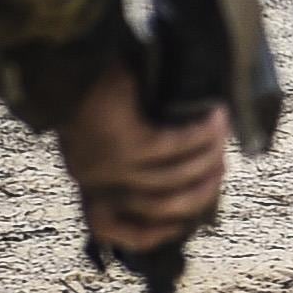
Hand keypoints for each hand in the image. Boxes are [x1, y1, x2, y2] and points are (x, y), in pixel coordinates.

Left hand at [56, 65, 229, 254]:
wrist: (68, 58)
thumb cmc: (88, 90)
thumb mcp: (98, 134)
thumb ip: (125, 158)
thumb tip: (181, 174)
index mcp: (85, 181)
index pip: (110, 228)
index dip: (151, 233)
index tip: (184, 223)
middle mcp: (96, 180)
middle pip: (160, 205)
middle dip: (200, 191)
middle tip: (222, 168)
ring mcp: (110, 165)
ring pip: (173, 177)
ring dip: (207, 159)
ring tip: (223, 136)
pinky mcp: (126, 143)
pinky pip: (176, 146)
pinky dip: (202, 135)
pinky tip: (216, 118)